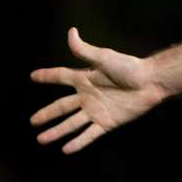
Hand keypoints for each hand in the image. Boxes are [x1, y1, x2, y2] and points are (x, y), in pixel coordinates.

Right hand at [30, 27, 164, 153]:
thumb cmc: (128, 67)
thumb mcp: (103, 57)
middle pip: (62, 106)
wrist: (149, 83)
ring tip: (41, 140)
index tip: (32, 77)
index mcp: (85, 78)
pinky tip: (66, 149)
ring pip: (71, 124)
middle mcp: (87, 96)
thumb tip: (71, 31)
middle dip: (47, 114)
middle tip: (32, 121)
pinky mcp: (107, 123)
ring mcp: (96, 111)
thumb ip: (84, 49)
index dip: (47, 76)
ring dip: (56, 132)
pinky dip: (78, 143)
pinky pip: (89, 135)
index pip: (61, 77)